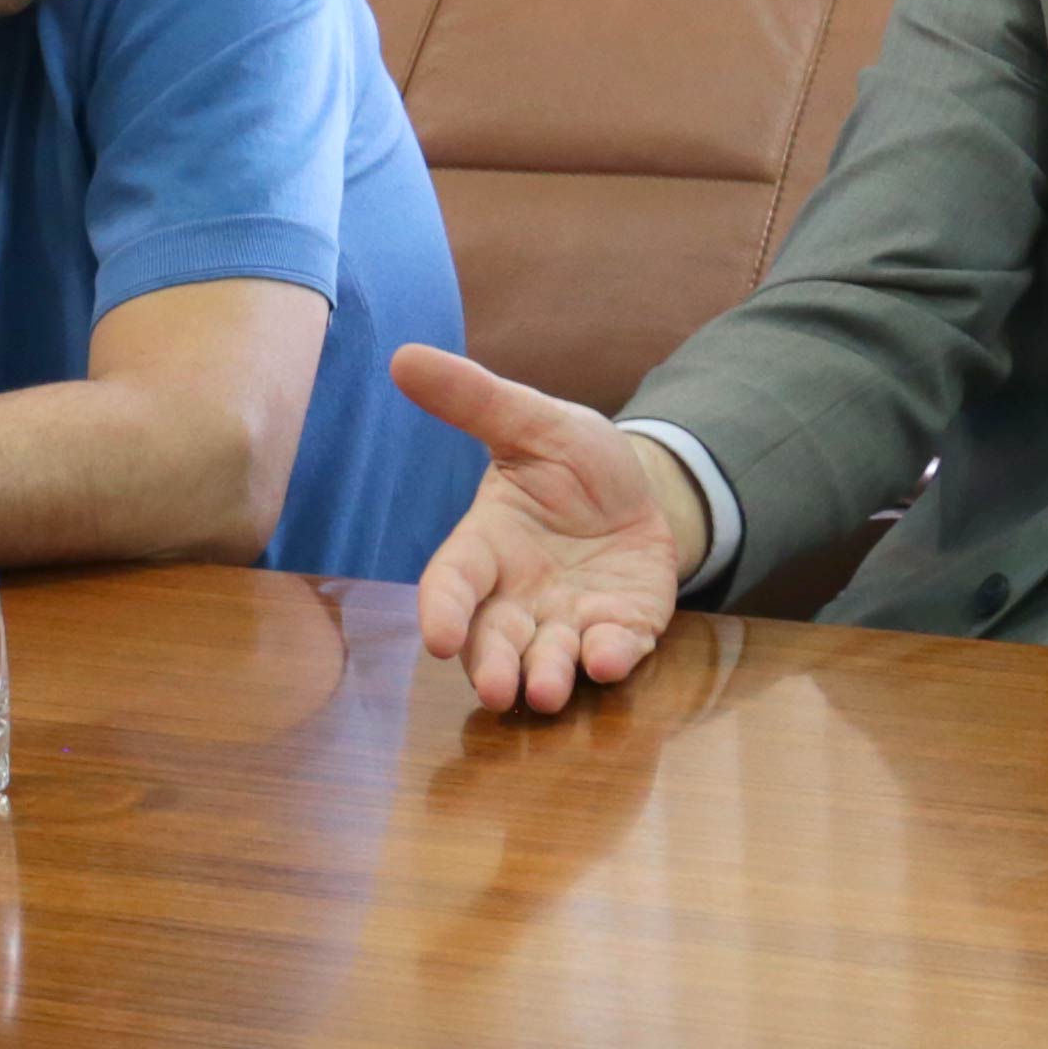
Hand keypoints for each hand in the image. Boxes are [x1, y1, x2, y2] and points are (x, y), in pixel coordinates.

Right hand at [398, 345, 691, 716]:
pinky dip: (611, 659)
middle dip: (493, 668)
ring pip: (548, 660)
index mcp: (486, 546)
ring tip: (548, 692)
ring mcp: (569, 619)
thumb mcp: (533, 422)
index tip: (439, 639)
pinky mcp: (620, 629)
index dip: (444, 611)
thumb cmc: (572, 462)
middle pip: (494, 642)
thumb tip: (404, 355)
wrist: (643, 488)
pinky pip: (612, 652)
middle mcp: (519, 595)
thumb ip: (475, 400)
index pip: (453, 583)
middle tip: (496, 690)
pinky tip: (610, 658)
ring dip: (547, 677)